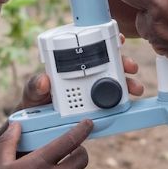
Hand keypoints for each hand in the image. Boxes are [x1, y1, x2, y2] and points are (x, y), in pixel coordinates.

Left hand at [7, 35, 144, 117]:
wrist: (38, 127)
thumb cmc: (35, 104)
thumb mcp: (32, 95)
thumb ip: (34, 87)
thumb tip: (43, 80)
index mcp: (70, 66)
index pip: (92, 48)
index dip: (108, 41)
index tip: (120, 41)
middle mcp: (85, 75)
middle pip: (110, 63)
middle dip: (124, 63)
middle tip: (131, 67)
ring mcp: (93, 91)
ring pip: (116, 83)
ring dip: (129, 83)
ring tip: (135, 89)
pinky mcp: (98, 107)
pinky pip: (114, 102)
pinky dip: (124, 101)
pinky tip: (131, 102)